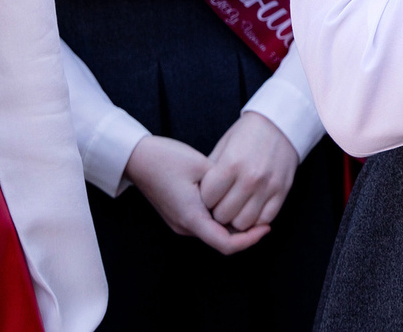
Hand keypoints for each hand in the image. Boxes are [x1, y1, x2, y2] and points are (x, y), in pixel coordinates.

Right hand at [123, 135, 268, 254]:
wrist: (136, 158)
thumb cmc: (166, 159)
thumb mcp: (201, 166)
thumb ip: (223, 184)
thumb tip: (242, 194)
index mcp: (191, 218)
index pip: (225, 244)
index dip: (250, 240)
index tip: (267, 227)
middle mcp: (185, 227)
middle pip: (221, 240)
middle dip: (245, 233)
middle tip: (266, 217)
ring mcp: (180, 223)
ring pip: (214, 233)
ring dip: (233, 226)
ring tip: (253, 208)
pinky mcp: (179, 216)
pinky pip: (206, 224)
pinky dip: (222, 220)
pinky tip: (234, 203)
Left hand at [200, 111, 298, 234]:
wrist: (280, 123)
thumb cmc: (247, 134)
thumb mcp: (223, 146)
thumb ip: (210, 173)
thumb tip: (199, 198)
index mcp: (231, 164)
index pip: (207, 199)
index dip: (204, 199)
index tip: (208, 194)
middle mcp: (250, 178)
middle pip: (223, 215)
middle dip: (218, 212)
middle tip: (220, 202)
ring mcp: (268, 187)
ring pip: (243, 223)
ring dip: (236, 218)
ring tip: (235, 207)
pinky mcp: (282, 191)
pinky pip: (264, 219)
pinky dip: (255, 219)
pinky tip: (250, 207)